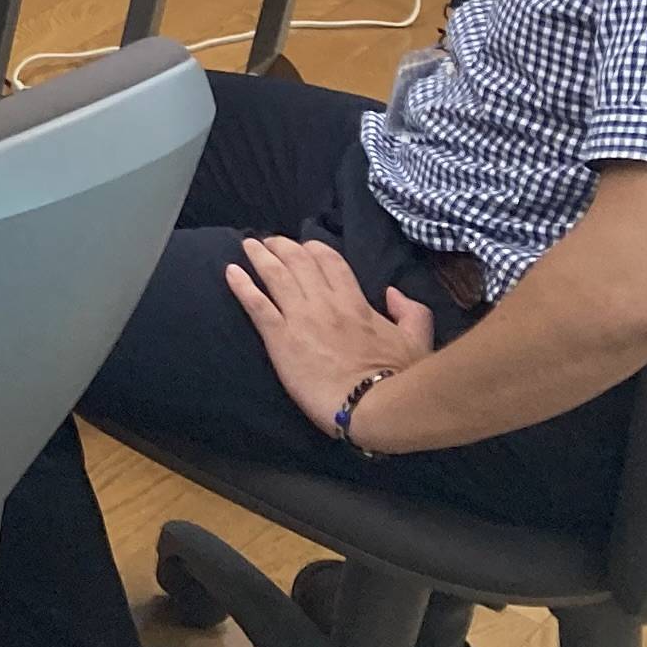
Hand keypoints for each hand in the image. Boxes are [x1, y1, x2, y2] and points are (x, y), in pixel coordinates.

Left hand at [227, 232, 436, 444]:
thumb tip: (393, 292)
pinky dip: (242, 285)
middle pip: (298, 262)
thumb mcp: (415, 341)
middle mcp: (325, 303)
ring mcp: (300, 318)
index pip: (331, 262)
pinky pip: (256, 304)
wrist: (372, 406)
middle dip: (283, 246)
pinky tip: (231, 271)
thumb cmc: (397, 378)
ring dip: (260, 256)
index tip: (305, 247)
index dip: (314, 249)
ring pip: (275, 276)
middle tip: (270, 241)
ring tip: (248, 245)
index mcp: (355, 302)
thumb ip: (411, 312)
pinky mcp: (280, 338)